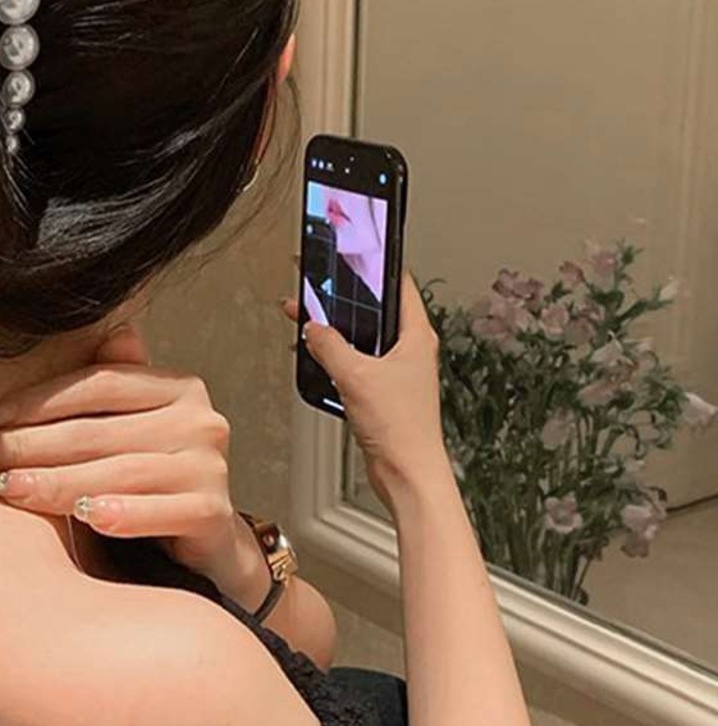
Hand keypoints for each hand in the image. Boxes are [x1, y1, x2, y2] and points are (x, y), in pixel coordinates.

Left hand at [0, 322, 267, 604]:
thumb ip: (107, 388)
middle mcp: (198, 419)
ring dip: (56, 482)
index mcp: (176, 387)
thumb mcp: (128, 430)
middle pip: (97, 430)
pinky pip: (161, 511)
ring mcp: (210, 465)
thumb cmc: (149, 479)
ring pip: (118, 471)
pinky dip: (123, 514)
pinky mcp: (214, 511)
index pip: (98, 383)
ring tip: (7, 489)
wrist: (206, 542)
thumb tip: (110, 328)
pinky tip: (85, 519)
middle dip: (26, 444)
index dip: (38, 399)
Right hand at [284, 273, 454, 514]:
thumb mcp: (355, 375)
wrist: (407, 473)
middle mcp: (411, 350)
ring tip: (308, 321)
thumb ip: (329, 345)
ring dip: (336, 330)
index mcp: (417, 335)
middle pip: (374, 311)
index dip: (375, 264)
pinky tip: (316, 358)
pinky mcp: (384, 391)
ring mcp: (398, 371)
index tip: (354, 251)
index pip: (399, 283)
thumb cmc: (401, 428)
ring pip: (362, 338)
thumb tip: (313, 328)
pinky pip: (356, 362)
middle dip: (345, 299)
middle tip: (320, 285)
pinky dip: (336, 357)